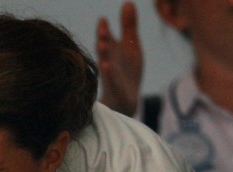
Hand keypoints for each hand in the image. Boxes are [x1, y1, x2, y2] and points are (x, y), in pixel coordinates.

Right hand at [96, 1, 142, 116]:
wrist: (126, 101)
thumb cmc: (126, 73)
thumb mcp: (130, 46)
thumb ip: (128, 26)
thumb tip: (128, 2)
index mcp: (112, 52)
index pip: (106, 39)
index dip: (104, 30)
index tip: (103, 20)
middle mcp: (109, 63)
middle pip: (105, 50)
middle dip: (103, 40)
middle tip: (102, 30)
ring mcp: (111, 77)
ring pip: (106, 66)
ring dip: (104, 56)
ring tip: (102, 46)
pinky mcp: (116, 90)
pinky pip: (112, 82)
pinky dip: (110, 75)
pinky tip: (108, 67)